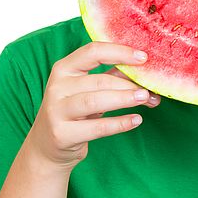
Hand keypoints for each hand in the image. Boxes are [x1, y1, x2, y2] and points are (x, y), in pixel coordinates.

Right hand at [26, 41, 159, 171]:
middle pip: (98, 80)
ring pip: (95, 101)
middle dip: (128, 84)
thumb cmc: (74, 111)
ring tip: (145, 99)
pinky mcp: (62, 134)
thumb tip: (145, 72)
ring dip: (124, 99)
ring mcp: (57, 111)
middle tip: (150, 88)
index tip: (143, 58)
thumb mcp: (88, 89)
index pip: (93, 52)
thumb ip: (112, 77)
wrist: (46, 146)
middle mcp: (57, 86)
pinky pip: (96, 127)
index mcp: (64, 68)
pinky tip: (136, 120)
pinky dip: (119, 123)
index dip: (119, 52)